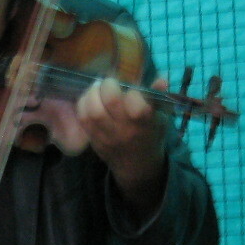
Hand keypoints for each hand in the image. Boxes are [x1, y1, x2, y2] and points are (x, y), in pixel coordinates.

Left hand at [43, 77, 167, 208]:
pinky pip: (83, 119)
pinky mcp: (93, 139)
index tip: (131, 87)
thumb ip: (158, 98)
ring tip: (97, 87)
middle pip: (110, 101)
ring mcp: (107, 136)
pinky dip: (83, 104)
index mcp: (144, 123)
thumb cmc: (150, 135)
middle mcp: (125, 130)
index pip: (136, 103)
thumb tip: (160, 80)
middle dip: (108, 85)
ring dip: (92, 93)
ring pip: (93, 110)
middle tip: (109, 82)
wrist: (136, 164)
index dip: (131, 90)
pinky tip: (89, 98)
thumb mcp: (160, 117)